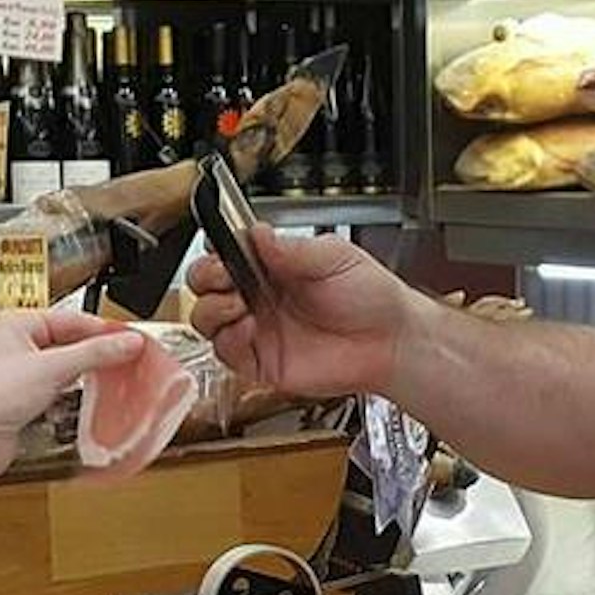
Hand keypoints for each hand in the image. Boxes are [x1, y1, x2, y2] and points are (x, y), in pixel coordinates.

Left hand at [0, 308, 150, 516]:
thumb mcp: (51, 368)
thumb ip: (94, 353)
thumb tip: (128, 341)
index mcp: (15, 323)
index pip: (70, 318)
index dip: (103, 329)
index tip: (132, 339)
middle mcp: (15, 343)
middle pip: (69, 340)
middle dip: (98, 350)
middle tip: (131, 356)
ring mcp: (19, 372)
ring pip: (65, 364)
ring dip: (88, 370)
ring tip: (118, 373)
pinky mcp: (24, 398)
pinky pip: (58, 386)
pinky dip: (76, 389)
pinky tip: (93, 393)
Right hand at [186, 229, 415, 399]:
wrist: (391, 342)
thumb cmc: (372, 297)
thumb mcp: (335, 257)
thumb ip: (293, 248)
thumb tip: (258, 233)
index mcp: (272, 264)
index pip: (225, 251)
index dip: (215, 250)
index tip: (223, 250)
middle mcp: (259, 295)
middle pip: (204, 284)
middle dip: (205, 277)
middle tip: (225, 276)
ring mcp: (257, 329)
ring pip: (205, 318)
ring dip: (213, 308)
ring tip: (240, 304)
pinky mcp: (260, 361)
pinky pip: (225, 352)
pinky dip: (228, 340)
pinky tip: (249, 329)